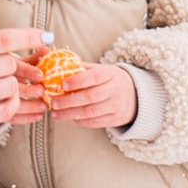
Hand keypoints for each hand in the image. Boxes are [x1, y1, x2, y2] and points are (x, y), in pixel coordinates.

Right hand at [0, 15, 47, 145]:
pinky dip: (13, 105)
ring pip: (10, 86)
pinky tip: (8, 101)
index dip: (29, 36)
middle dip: (21, 64)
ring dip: (16, 85)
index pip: (1, 39)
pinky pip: (5, 110)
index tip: (47, 36)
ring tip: (9, 85)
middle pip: (9, 63)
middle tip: (27, 68)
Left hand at [20, 57, 138, 132]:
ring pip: (91, 112)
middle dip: (69, 101)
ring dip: (70, 114)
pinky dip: (80, 121)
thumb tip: (57, 65)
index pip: (94, 77)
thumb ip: (82, 69)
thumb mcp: (101, 70)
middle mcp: (115, 90)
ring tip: (55, 114)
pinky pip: (95, 122)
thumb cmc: (109, 80)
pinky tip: (70, 118)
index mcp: (110, 74)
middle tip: (53, 103)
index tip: (62, 85)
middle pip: (90, 97)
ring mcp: (116, 106)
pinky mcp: (115, 119)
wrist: (134, 95)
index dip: (78, 81)